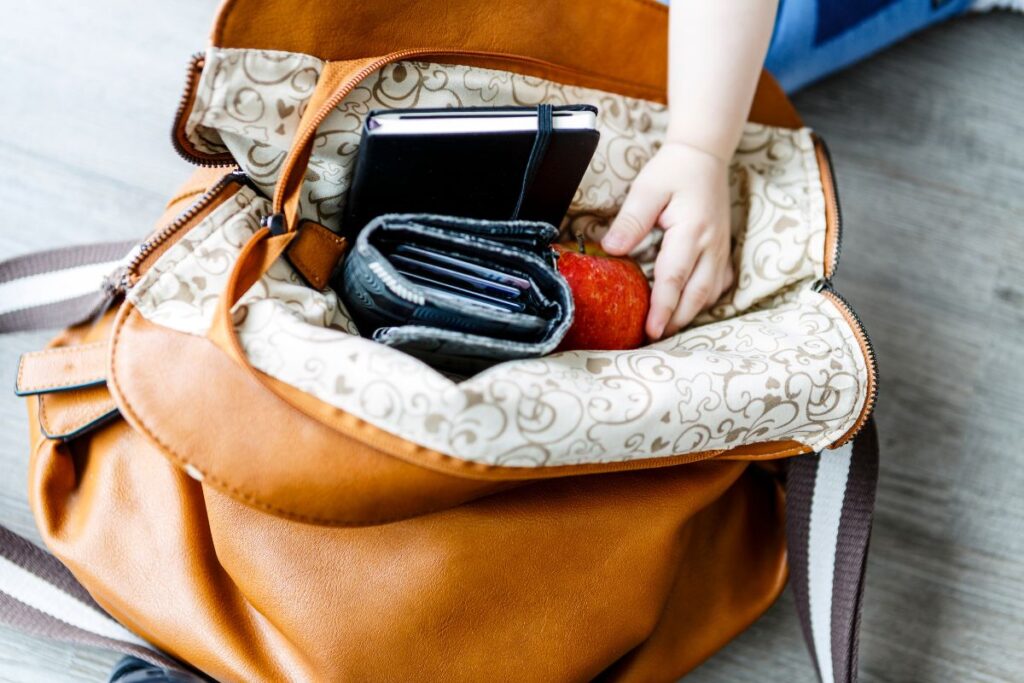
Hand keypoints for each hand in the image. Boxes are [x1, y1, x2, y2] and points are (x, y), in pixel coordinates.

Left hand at [601, 141, 733, 340]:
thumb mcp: (646, 190)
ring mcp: (721, 251)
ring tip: (664, 328)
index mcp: (691, 231)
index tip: (650, 331)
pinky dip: (702, 301)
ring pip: (709, 295)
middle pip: (696, 295)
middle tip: (652, 338)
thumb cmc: (672, 172)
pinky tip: (685, 308)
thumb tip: (610, 250)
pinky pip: (717, 286)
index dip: (662, 308)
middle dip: (675, 320)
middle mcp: (711, 246)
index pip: (674, 278)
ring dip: (689, 314)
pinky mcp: (723, 252)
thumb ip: (631, 222)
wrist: (704, 156)